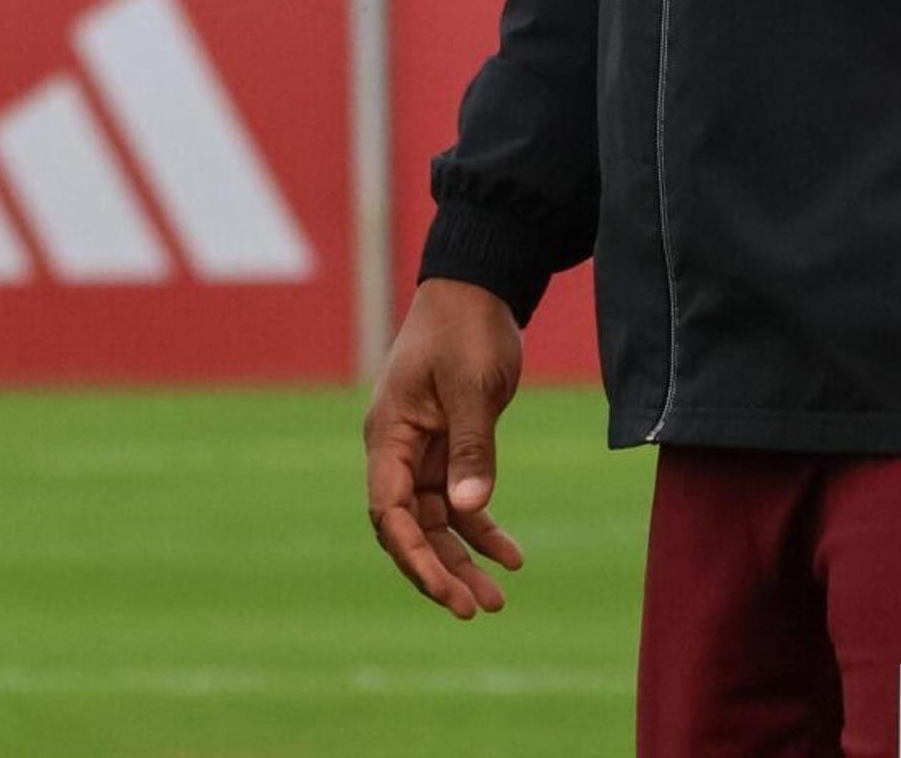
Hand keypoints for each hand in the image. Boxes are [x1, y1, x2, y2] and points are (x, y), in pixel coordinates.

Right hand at [363, 279, 529, 618]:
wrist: (479, 290)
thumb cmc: (465, 329)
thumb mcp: (471, 387)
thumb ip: (471, 448)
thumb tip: (470, 509)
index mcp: (388, 436)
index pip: (389, 511)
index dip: (412, 554)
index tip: (442, 587)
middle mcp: (398, 451)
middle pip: (411, 528)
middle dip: (439, 571)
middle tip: (474, 610)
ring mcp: (423, 453)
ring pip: (438, 522)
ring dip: (463, 560)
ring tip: (495, 600)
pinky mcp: (451, 449)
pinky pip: (462, 502)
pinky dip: (484, 530)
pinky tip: (512, 557)